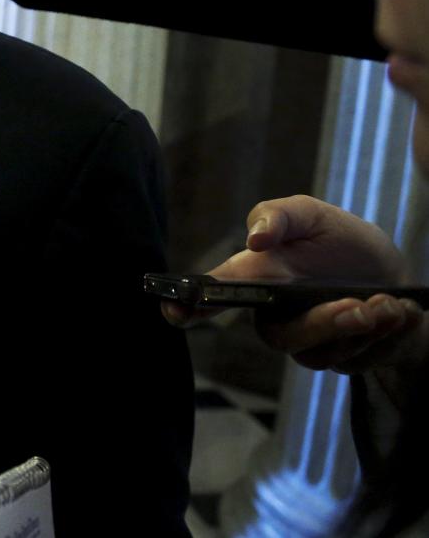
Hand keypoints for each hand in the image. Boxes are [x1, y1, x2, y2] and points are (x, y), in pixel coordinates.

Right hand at [163, 195, 427, 375]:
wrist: (391, 272)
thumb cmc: (337, 241)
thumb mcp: (312, 215)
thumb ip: (279, 216)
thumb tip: (255, 239)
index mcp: (255, 279)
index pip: (212, 296)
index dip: (187, 305)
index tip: (175, 310)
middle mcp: (274, 317)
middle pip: (280, 338)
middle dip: (322, 326)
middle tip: (359, 305)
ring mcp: (307, 343)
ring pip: (322, 355)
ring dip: (363, 330)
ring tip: (390, 303)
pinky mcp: (341, 359)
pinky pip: (358, 361)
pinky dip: (386, 338)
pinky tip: (401, 313)